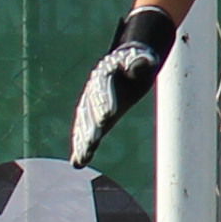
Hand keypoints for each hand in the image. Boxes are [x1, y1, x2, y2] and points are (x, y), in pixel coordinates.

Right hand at [66, 6, 174, 168]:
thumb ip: (140, 62)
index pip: (103, 88)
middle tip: (93, 142)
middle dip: (91, 127)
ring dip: (83, 141)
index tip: (108, 116)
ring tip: (82, 157)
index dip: (106, 101)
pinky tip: (78, 162)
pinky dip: (81, 145)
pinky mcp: (92, 116)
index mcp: (105, 73)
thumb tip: (142, 63)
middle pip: (90, 110)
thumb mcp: (143, 59)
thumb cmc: (138, 62)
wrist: (128, 63)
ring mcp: (90, 104)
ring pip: (84, 124)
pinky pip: (84, 131)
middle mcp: (93, 90)